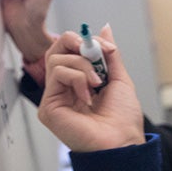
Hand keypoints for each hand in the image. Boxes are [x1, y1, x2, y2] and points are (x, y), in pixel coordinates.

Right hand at [37, 25, 146, 151]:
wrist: (122, 142)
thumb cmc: (123, 119)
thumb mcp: (119, 78)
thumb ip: (109, 54)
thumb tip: (104, 28)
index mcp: (78, 81)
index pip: (69, 50)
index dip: (84, 42)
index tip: (106, 48)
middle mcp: (63, 88)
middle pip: (55, 50)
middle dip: (76, 43)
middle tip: (93, 51)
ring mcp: (54, 97)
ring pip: (56, 59)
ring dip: (82, 65)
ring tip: (97, 83)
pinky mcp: (48, 107)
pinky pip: (57, 74)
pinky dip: (77, 78)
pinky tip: (88, 96)